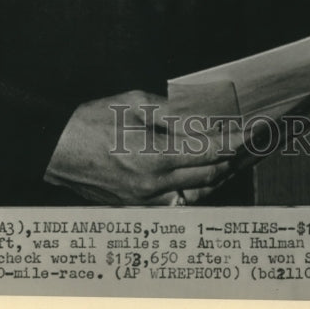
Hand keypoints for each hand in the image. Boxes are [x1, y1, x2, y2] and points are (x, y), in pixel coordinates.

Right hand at [43, 90, 242, 204]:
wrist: (55, 149)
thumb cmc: (91, 121)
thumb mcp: (133, 102)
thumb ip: (173, 111)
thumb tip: (205, 116)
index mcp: (154, 155)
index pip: (209, 149)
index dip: (236, 139)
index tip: (254, 130)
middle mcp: (153, 184)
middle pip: (209, 174)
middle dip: (232, 156)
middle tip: (248, 140)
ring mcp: (145, 199)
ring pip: (197, 193)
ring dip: (217, 175)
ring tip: (232, 156)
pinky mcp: (136, 206)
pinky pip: (177, 202)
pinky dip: (194, 188)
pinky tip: (202, 174)